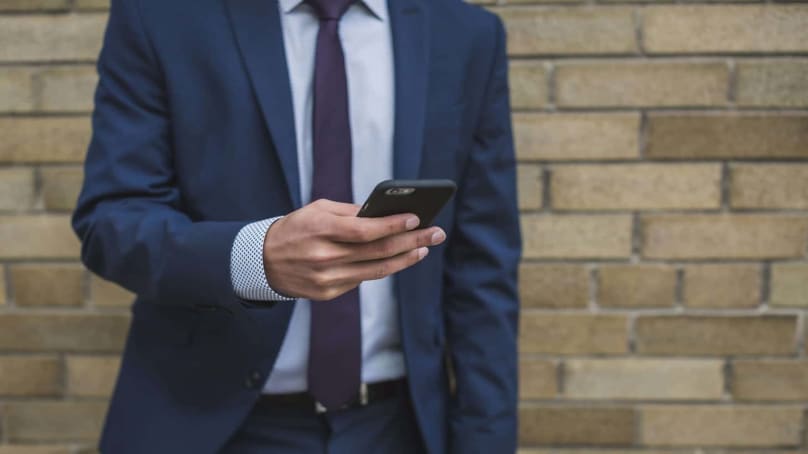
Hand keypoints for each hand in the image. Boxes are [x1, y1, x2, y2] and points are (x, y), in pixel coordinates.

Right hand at [263, 199, 445, 300]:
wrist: (262, 262)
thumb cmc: (294, 229)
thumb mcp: (317, 209)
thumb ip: (350, 212)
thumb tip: (385, 213)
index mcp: (321, 230)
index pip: (366, 230)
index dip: (394, 225)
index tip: (417, 219)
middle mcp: (325, 257)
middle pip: (378, 251)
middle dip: (412, 241)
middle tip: (436, 233)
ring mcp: (327, 279)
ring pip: (377, 270)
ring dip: (405, 258)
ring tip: (424, 248)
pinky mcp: (328, 293)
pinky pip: (362, 279)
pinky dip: (383, 268)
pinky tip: (399, 259)